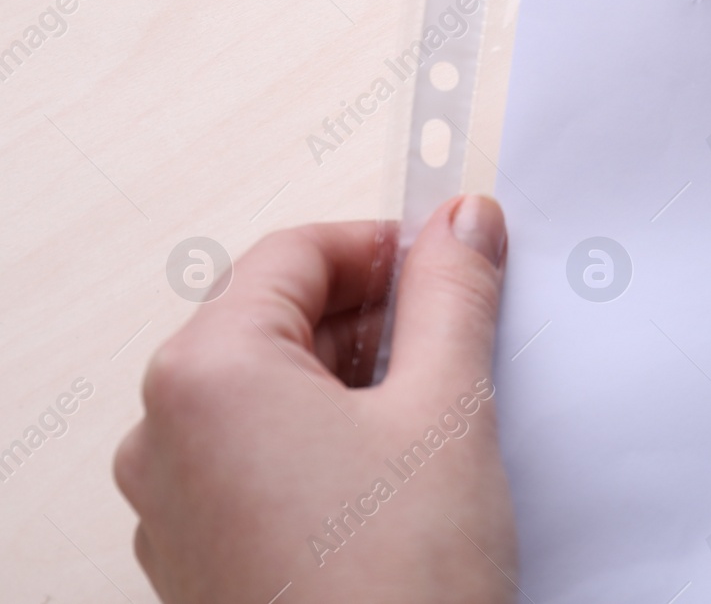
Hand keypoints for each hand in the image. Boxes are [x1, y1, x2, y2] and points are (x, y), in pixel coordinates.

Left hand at [114, 196, 518, 603]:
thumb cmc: (395, 589)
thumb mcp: (445, 409)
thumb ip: (453, 295)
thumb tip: (462, 225)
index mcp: (205, 375)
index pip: (294, 255)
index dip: (384, 244)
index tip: (450, 252)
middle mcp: (165, 435)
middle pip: (274, 320)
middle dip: (373, 314)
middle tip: (461, 326)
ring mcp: (176, 503)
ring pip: (269, 392)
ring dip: (354, 377)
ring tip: (438, 405)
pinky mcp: (203, 556)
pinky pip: (258, 459)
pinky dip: (326, 439)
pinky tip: (399, 470)